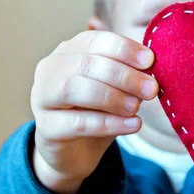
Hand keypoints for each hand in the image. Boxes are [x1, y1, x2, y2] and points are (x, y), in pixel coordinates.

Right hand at [30, 31, 157, 193]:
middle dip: (123, 75)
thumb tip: (151, 65)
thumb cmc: (96, 111)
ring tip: (136, 107)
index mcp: (68, 51)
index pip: (95, 40)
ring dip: (111, 97)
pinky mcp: (45, 129)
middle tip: (150, 89)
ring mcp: (42, 98)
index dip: (123, 49)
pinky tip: (133, 125)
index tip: (150, 61)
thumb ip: (128, 73)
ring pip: (73, 89)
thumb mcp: (115, 88)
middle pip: (85, 64)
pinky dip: (109, 123)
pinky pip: (77, 123)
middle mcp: (50, 70)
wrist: (75, 153)